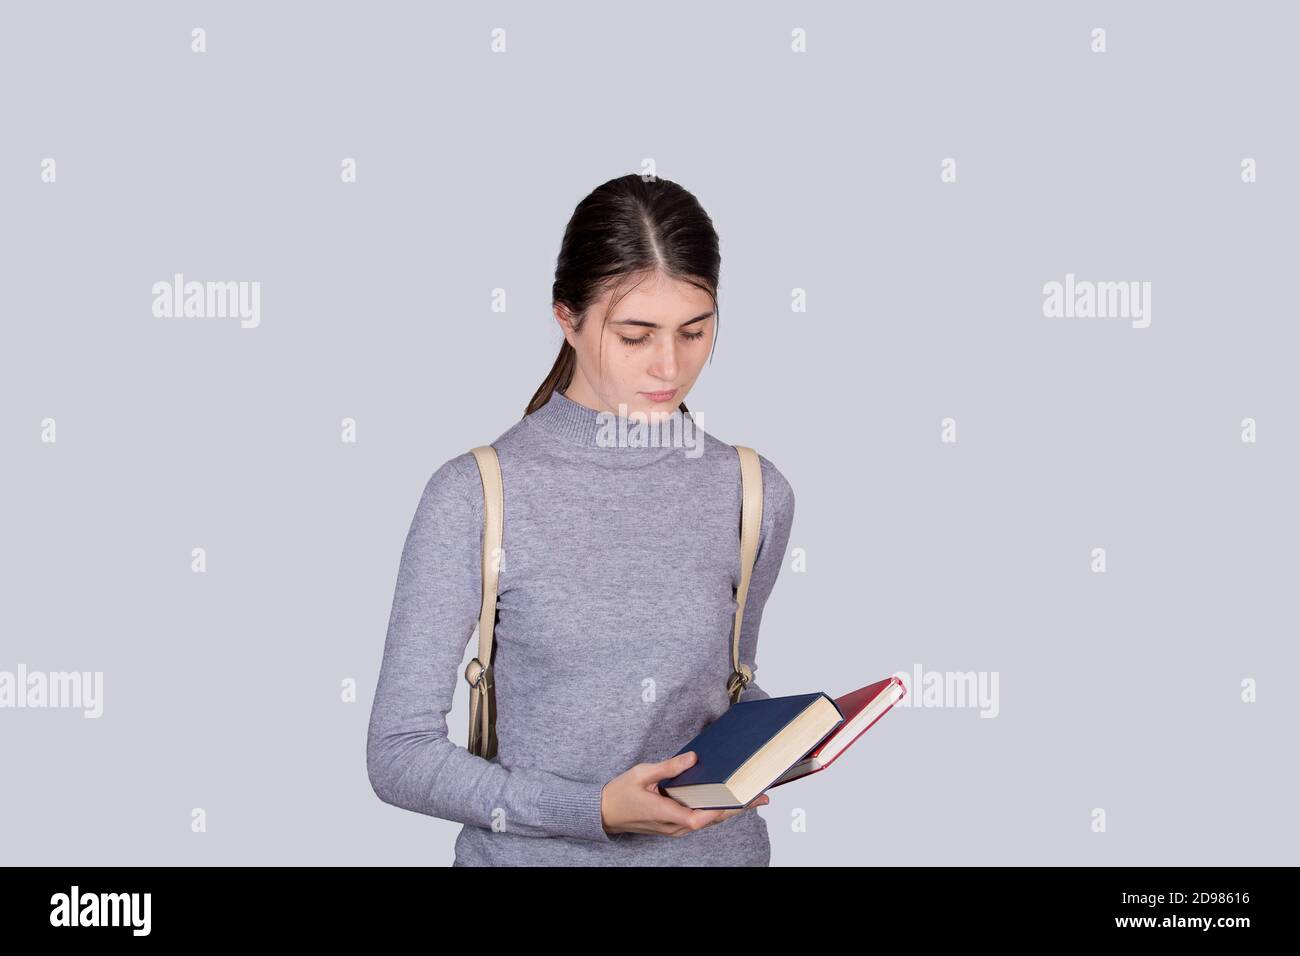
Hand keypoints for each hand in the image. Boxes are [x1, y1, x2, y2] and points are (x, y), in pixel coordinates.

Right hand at [599, 751, 769, 836]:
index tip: (740, 801)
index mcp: (664, 814)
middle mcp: (672, 826)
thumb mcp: (641, 774)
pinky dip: (715, 812)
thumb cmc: (620, 793)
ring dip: (729, 811)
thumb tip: (693, 758)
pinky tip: (727, 802)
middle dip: (736, 810)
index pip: (698, 819)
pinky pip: (699, 821)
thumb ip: (668, 767)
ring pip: (707, 823)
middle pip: (710, 821)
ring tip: (752, 799)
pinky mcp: (673, 825)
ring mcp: (673, 828)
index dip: (721, 811)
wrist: (604, 812)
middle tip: (761, 798)